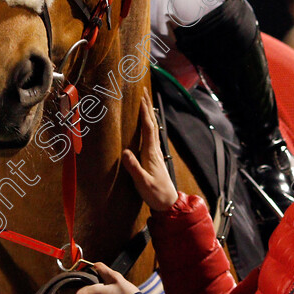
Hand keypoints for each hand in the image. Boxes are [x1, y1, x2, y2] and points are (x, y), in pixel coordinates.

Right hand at [122, 89, 177, 211]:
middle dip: (147, 107)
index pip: (148, 128)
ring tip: (144, 101)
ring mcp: (156, 152)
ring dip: (148, 113)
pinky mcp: (154, 156)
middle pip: (152, 123)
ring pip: (152, 128)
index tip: (141, 99)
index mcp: (151, 153)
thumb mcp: (142, 183)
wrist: (168, 202)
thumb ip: (134, 168)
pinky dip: (148, 124)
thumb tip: (125, 152)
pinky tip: (147, 123)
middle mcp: (155, 149)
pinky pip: (151, 134)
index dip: (144, 113)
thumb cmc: (155, 193)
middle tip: (143, 91)